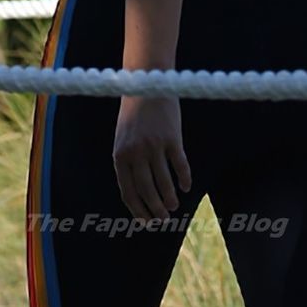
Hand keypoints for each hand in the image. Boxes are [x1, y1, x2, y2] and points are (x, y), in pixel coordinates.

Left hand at [113, 93, 192, 222]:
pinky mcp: (172, 138)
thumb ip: (129, 161)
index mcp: (120, 155)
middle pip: (147, 190)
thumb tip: (139, 191)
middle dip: (155, 209)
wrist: (147, 83)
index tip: (146, 222)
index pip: (128, 192)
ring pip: (164, 182)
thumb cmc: (135, 114)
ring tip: (175, 207)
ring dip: (169, 198)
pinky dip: (183, 179)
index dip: (138, 210)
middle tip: (163, 219)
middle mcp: (135, 153)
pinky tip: (186, 186)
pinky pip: (179, 165)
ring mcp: (154, 146)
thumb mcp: (124, 138)